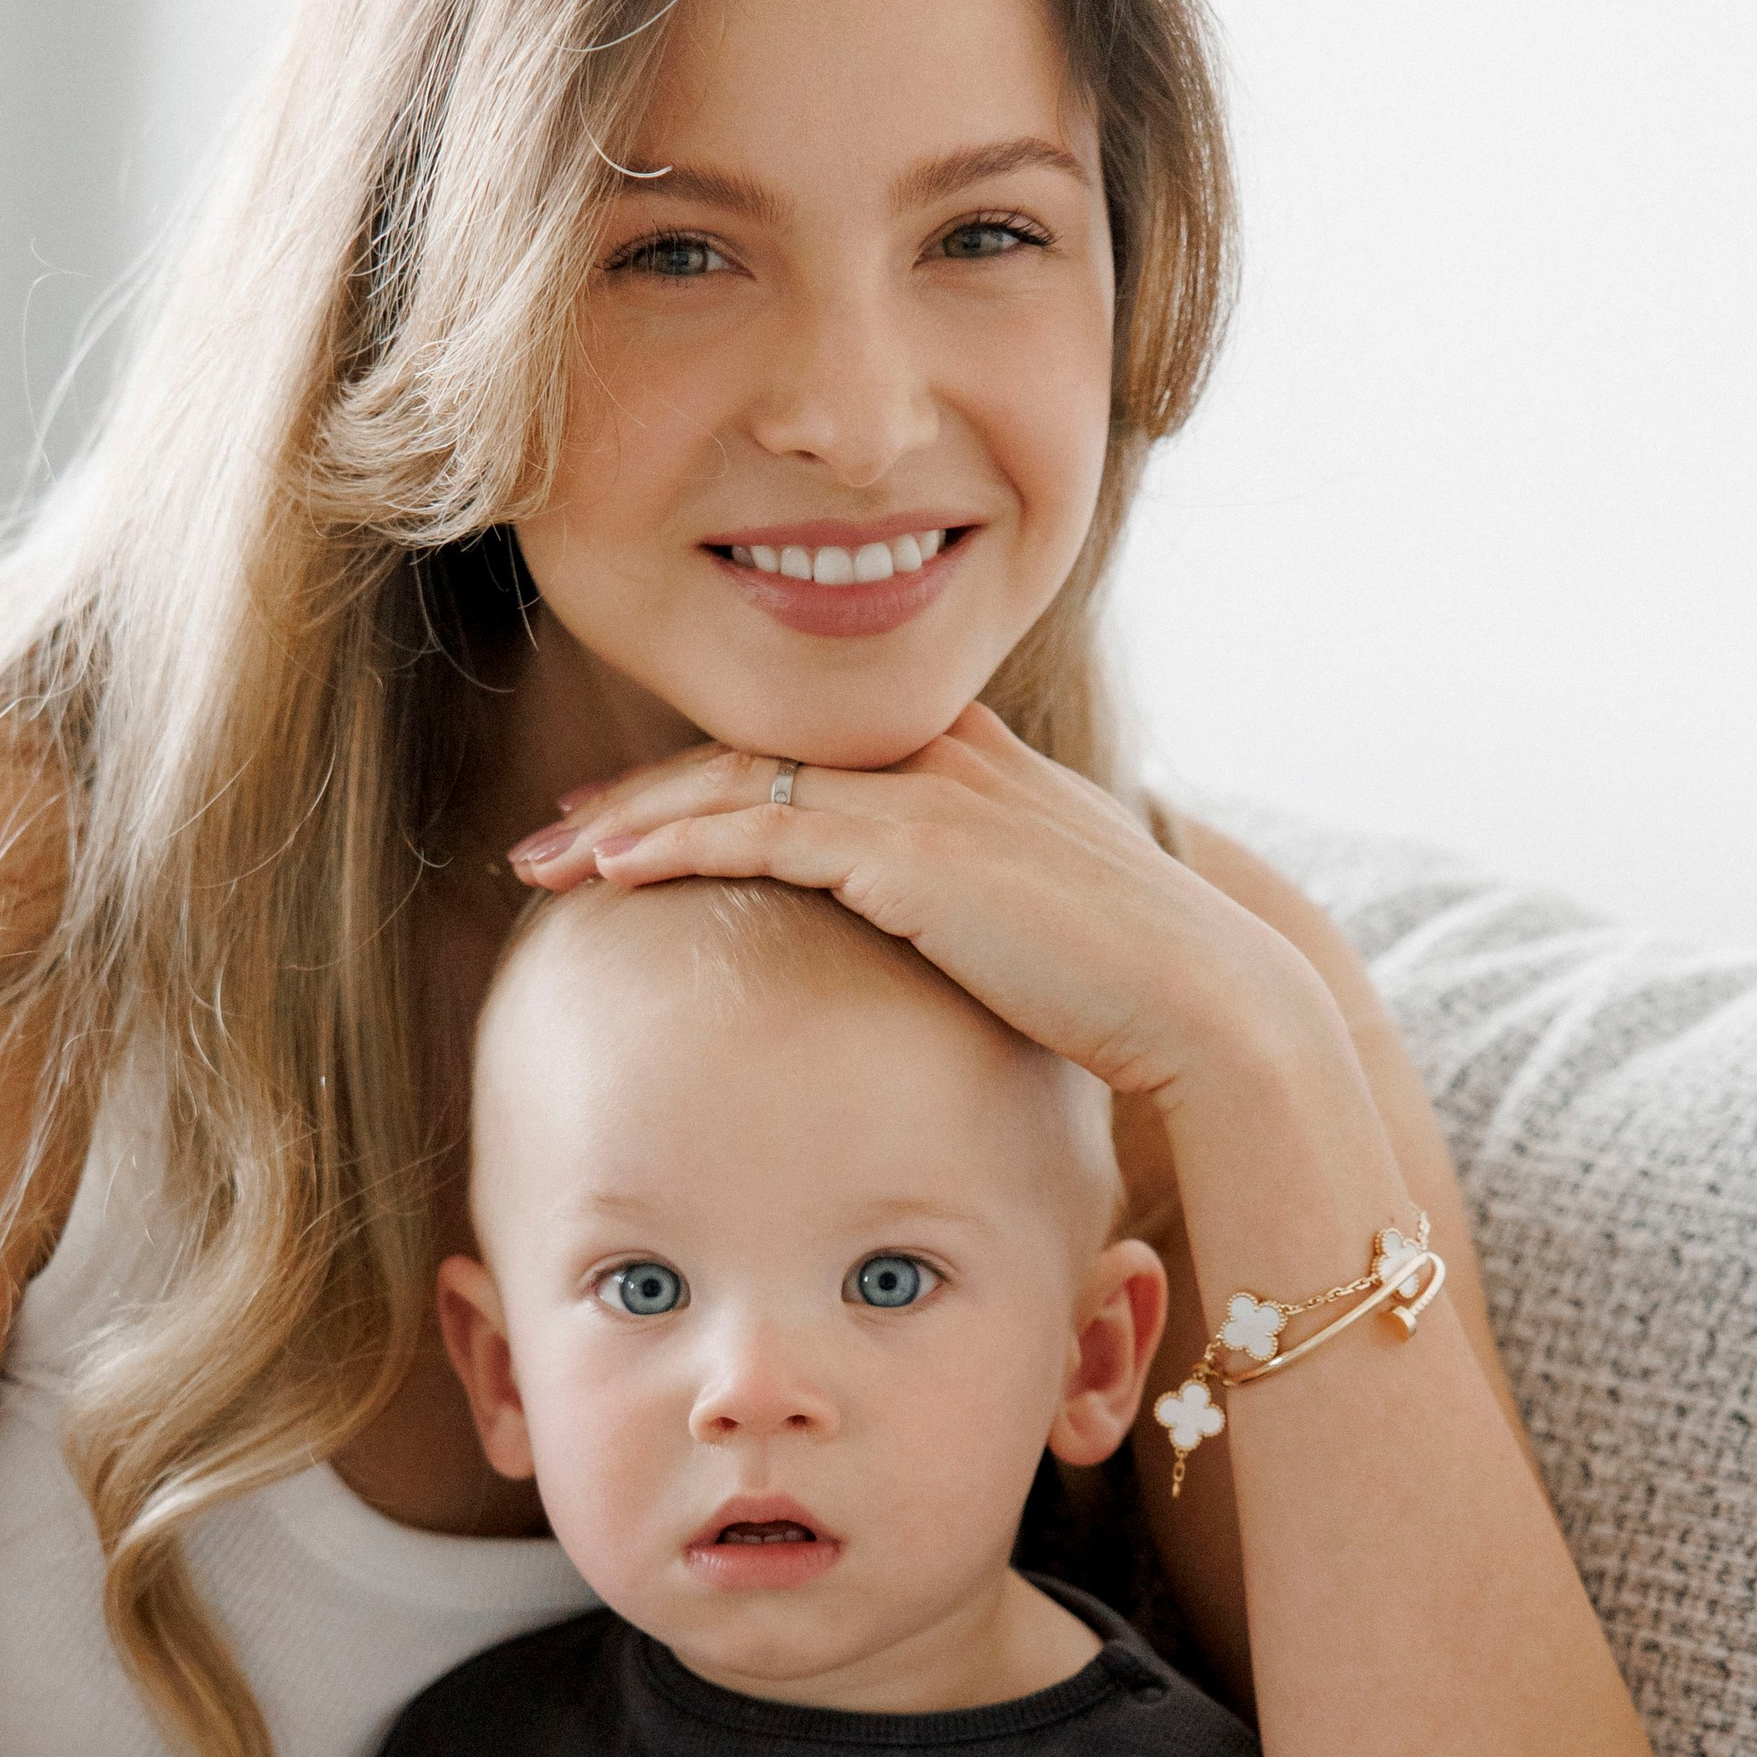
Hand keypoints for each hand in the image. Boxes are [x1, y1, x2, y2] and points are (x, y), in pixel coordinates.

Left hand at [509, 705, 1346, 1114]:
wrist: (1208, 1005)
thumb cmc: (1139, 997)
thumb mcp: (1048, 936)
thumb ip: (983, 921)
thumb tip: (940, 972)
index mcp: (973, 765)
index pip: (810, 755)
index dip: (712, 782)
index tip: (634, 819)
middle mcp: (942, 756)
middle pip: (755, 751)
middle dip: (644, 791)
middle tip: (555, 833)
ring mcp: (924, 793)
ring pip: (737, 780)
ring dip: (630, 817)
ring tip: (548, 856)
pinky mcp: (908, 848)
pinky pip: (758, 831)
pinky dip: (674, 842)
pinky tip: (609, 871)